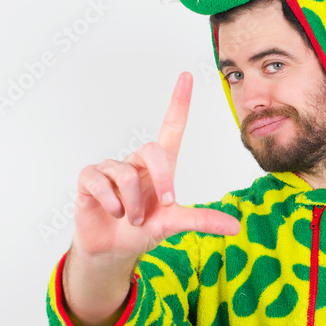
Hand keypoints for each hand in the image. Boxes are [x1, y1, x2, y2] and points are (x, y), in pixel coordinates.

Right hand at [71, 71, 240, 260]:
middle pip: (152, 149)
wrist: (112, 250)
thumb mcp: (174, 224)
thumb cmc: (143, 229)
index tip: (187, 76)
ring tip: (132, 219)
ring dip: (134, 206)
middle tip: (167, 204)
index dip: (179, 102)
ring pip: (125, 176)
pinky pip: (101, 183)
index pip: (171, 127)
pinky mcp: (89, 178)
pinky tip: (113, 212)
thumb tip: (236, 227)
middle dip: (163, 179)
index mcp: (160, 166)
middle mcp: (136, 161)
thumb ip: (202, 221)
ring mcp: (111, 168)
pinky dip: (112, 203)